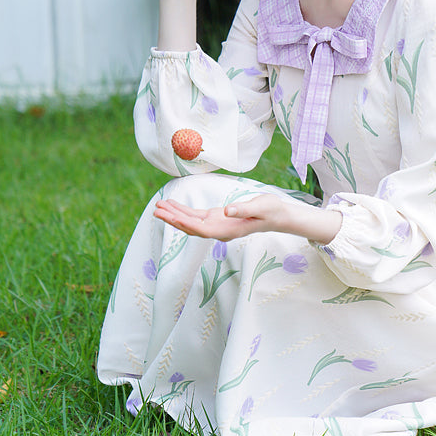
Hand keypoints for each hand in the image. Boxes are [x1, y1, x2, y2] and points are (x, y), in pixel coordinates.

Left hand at [153, 194, 341, 243]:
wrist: (279, 216)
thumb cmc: (271, 210)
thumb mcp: (260, 206)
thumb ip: (243, 208)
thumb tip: (227, 210)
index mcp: (227, 229)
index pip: (200, 228)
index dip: (182, 222)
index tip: (168, 216)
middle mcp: (219, 230)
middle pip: (191, 227)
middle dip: (173, 219)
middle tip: (156, 209)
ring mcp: (217, 225)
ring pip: (191, 222)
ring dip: (175, 215)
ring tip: (159, 206)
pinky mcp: (218, 218)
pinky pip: (197, 217)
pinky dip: (185, 211)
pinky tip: (174, 206)